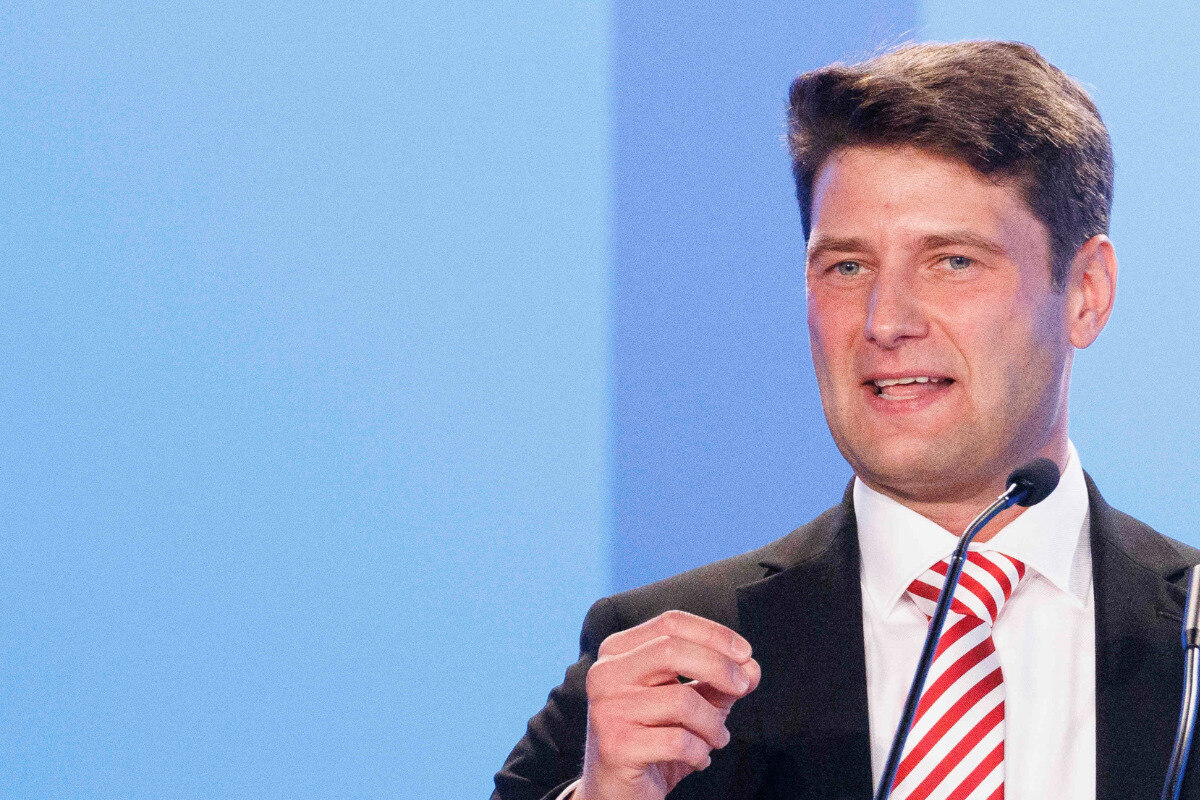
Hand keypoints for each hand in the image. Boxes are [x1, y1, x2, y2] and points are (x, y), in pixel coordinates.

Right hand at [576, 610, 759, 799]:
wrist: (617, 790)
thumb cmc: (654, 737)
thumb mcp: (691, 703)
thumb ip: (718, 681)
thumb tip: (751, 668)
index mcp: (618, 652)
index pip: (671, 623)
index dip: (714, 634)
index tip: (745, 653)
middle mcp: (604, 673)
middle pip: (673, 650)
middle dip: (720, 667)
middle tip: (743, 687)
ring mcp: (607, 709)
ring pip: (681, 700)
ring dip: (713, 723)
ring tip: (717, 738)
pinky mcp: (615, 746)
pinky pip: (678, 741)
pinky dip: (700, 751)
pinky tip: (698, 759)